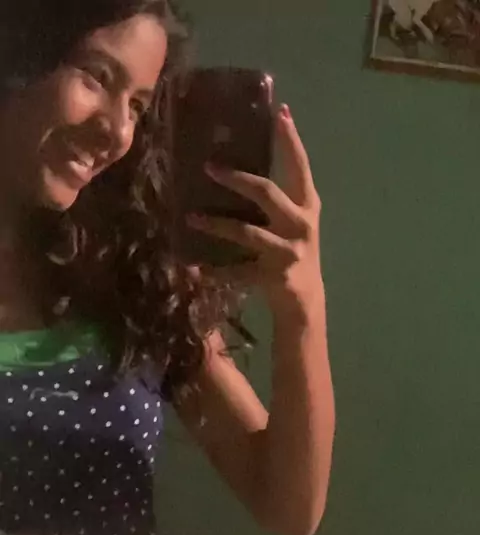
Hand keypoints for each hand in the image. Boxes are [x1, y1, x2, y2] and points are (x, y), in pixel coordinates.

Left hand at [188, 104, 323, 325]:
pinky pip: (237, 272)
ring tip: (191, 216)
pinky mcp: (273, 276)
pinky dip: (215, 272)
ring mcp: (288, 251)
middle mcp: (301, 225)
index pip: (300, 167)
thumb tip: (240, 163)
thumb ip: (278, 196)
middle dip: (237, 179)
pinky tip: (195, 269)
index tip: (281, 112)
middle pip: (268, 193)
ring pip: (247, 232)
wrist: (304, 300)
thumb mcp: (294, 221)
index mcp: (308, 206)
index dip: (291, 140)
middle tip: (209, 167)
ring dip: (217, 224)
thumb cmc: (293, 251)